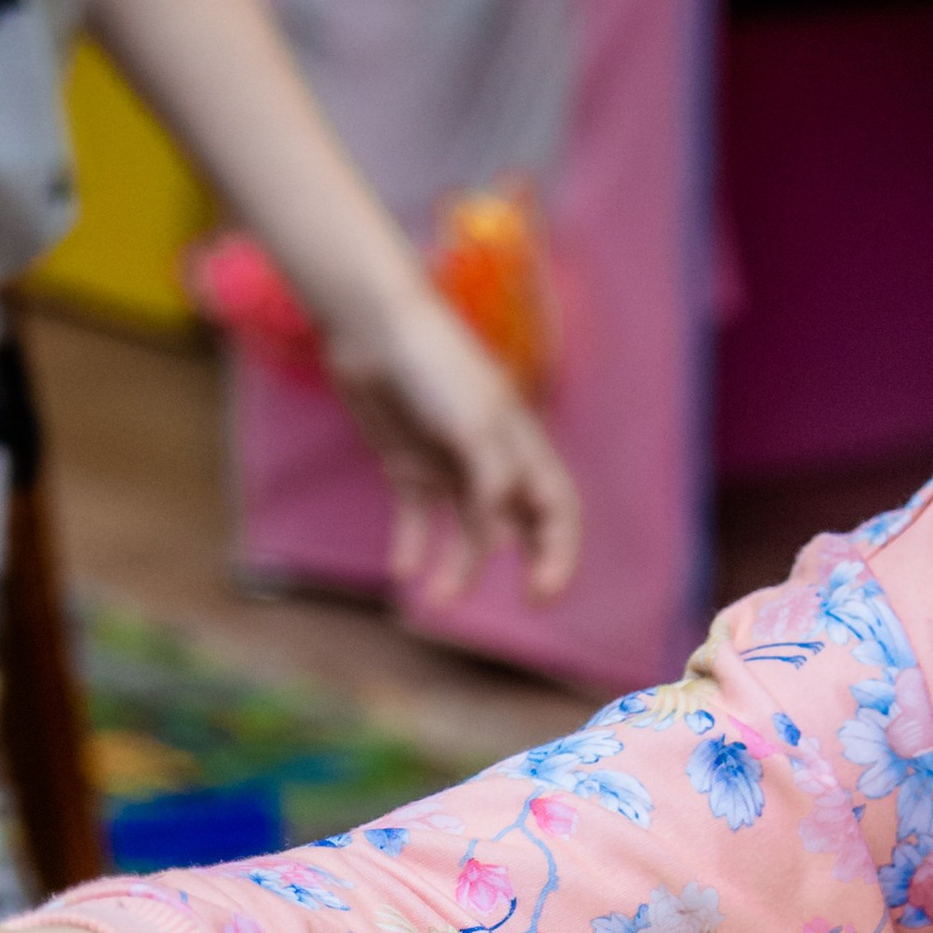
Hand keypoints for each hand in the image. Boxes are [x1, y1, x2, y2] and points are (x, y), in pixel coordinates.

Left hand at [321, 280, 580, 608]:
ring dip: (459, 567)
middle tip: (527, 603)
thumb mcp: (477, 427)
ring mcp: (451, 465)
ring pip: (468, 531)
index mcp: (523, 446)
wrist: (373, 329)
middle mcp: (493, 460)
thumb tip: (494, 541)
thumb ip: (493, 486)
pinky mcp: (409, 465)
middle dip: (532, 563)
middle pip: (525, 524)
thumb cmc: (435, 367)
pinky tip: (402, 571)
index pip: (559, 509)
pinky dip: (412, 546)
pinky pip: (417, 518)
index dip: (559, 552)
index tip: (541, 593)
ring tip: (436, 598)